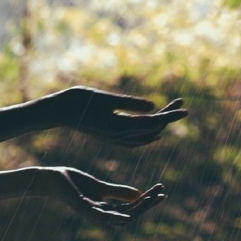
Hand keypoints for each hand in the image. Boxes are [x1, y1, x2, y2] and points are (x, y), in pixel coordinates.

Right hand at [46, 86, 186, 146]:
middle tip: (180, 103)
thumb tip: (154, 106)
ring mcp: (113, 138)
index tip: (185, 109)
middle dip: (167, 117)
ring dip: (159, 126)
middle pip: (151, 129)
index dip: (170, 115)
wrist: (56, 112)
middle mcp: (118, 136)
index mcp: (118, 125)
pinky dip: (146, 137)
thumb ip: (129, 103)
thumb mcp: (105, 98)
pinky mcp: (108, 136)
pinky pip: (134, 142)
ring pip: (144, 138)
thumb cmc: (77, 100)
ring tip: (170, 114)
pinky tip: (152, 133)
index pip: (152, 122)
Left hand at [47, 166, 166, 224]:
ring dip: (137, 209)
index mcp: (107, 208)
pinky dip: (116, 219)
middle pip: (130, 213)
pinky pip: (102, 217)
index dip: (148, 202)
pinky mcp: (83, 208)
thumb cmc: (75, 184)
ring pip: (120, 216)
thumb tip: (139, 194)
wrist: (52, 179)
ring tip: (151, 200)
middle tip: (162, 194)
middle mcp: (102, 214)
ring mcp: (93, 212)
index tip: (162, 192)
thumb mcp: (101, 187)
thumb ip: (118, 192)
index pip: (133, 208)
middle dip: (147, 204)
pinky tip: (128, 217)